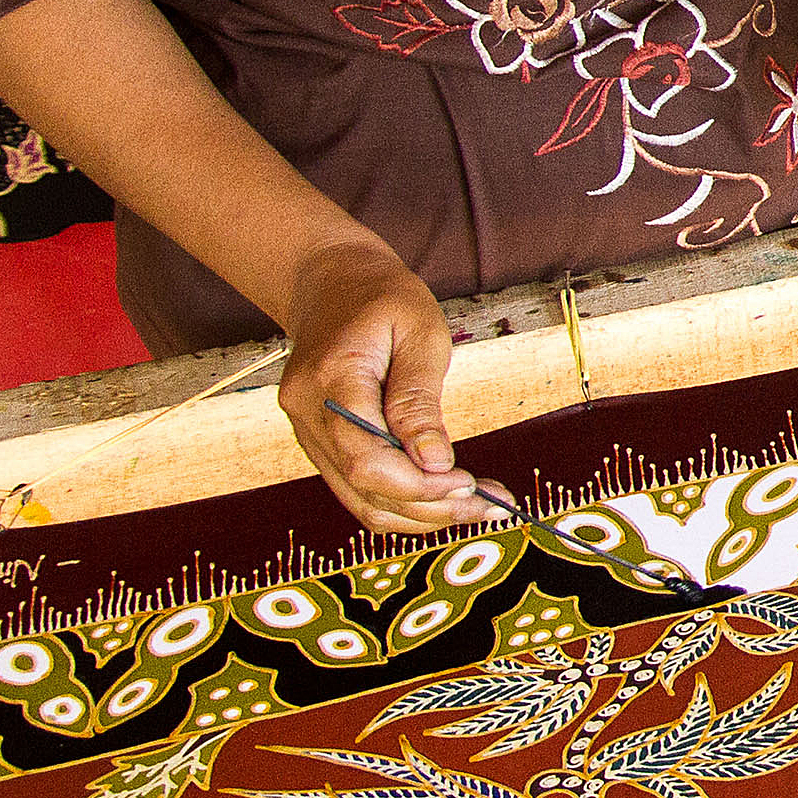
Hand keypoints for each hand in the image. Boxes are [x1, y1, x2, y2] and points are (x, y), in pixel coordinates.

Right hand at [278, 243, 509, 532]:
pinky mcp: (318, 443)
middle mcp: (307, 415)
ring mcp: (307, 433)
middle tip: (491, 504)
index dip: (419, 484)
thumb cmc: (382, 298)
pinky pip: (355, 487)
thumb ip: (420, 398)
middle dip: (431, 506)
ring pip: (359, 499)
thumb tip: (435, 463)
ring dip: (420, 514)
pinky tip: (442, 498)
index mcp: (331, 379)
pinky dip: (400, 501)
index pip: (367, 457)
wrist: (331, 283)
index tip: (470, 483)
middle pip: (364, 487)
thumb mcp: (419, 329)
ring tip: (477, 505)